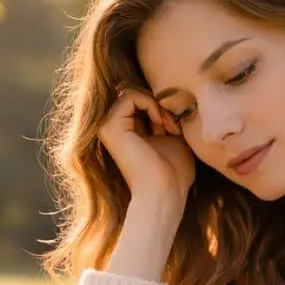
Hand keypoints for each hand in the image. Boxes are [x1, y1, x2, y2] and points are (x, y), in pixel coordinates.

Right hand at [98, 87, 195, 204]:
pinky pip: (130, 96)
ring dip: (157, 104)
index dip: (162, 107)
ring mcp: (108, 126)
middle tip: (175, 125)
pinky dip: (150, 104)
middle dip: (160, 103)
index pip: (142, 101)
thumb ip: (167, 118)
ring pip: (133, 92)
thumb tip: (170, 95)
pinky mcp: (110, 126)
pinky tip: (160, 124)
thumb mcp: (174, 138)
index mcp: (127, 132)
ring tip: (170, 127)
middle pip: (137, 93)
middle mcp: (113, 128)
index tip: (177, 127)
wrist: (164, 193)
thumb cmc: (174, 173)